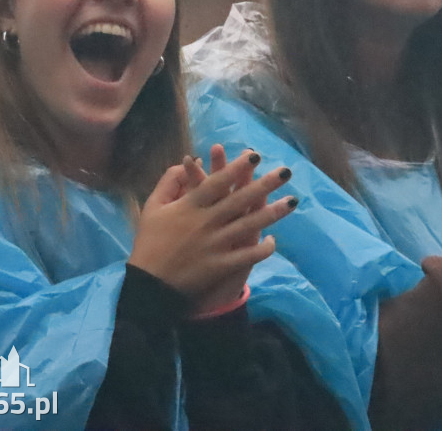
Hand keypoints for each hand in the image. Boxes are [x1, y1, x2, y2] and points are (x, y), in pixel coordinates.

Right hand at [129, 147, 295, 312]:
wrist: (148, 285)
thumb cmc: (150, 242)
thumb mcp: (152, 207)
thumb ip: (168, 182)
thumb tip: (186, 161)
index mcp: (190, 206)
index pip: (217, 182)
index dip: (236, 168)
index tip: (255, 156)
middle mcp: (206, 222)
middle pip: (239, 199)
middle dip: (264, 184)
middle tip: (286, 171)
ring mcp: (215, 244)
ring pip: (249, 225)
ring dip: (272, 213)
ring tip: (292, 201)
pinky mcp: (220, 265)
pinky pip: (246, 256)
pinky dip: (261, 250)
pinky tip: (274, 241)